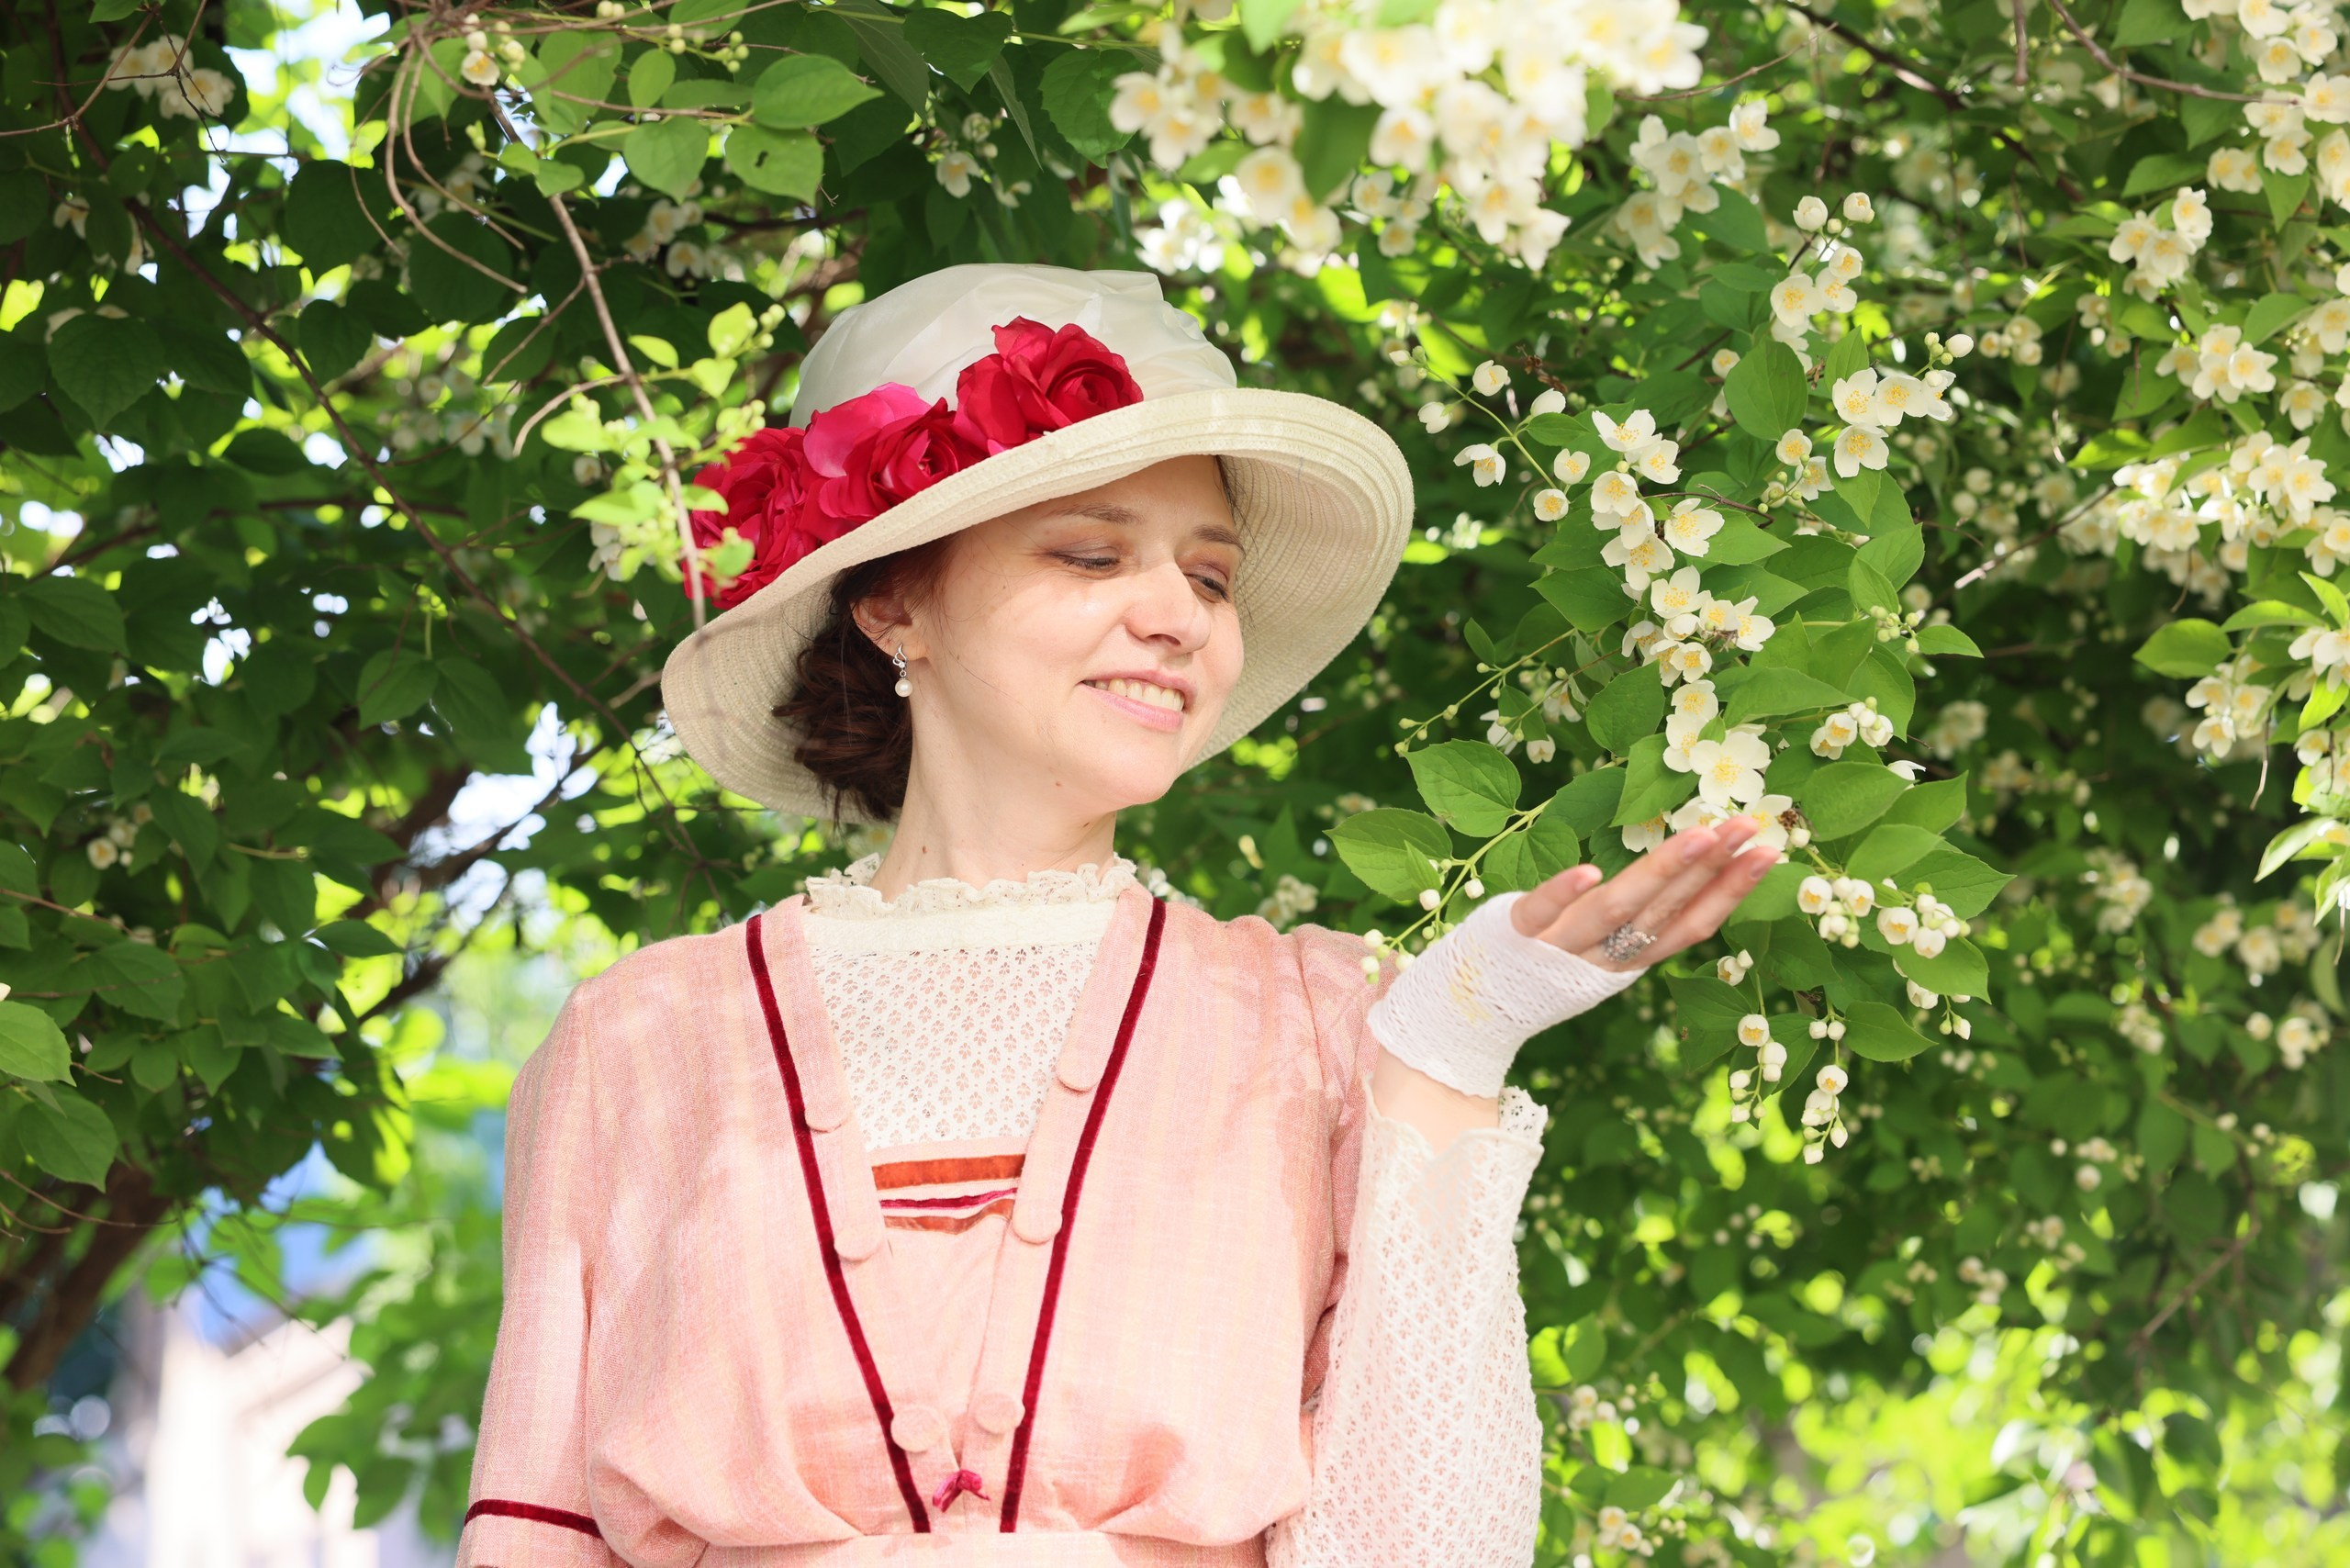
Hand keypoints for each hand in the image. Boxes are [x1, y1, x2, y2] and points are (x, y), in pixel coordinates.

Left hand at [1509, 821, 1779, 970]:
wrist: (1470, 1013)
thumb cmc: (1541, 969)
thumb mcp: (1599, 952)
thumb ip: (1638, 920)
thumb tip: (1696, 866)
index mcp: (1626, 961)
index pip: (1690, 926)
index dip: (1731, 892)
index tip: (1769, 853)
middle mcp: (1600, 958)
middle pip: (1662, 911)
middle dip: (1711, 868)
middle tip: (1749, 826)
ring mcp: (1557, 948)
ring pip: (1615, 910)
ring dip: (1661, 873)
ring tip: (1701, 835)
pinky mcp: (1513, 935)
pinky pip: (1540, 913)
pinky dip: (1562, 894)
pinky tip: (1589, 870)